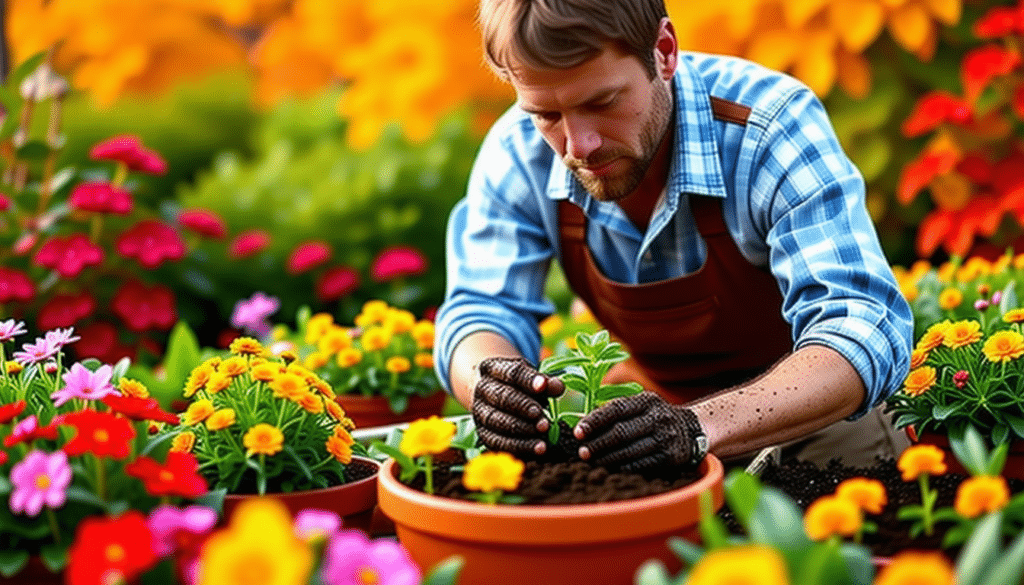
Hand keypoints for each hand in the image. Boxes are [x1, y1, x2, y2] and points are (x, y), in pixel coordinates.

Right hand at [472, 357, 564, 457]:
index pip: (511, 373)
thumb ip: (545, 382)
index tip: (543, 386)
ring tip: (544, 434)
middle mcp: (482, 389)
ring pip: (497, 422)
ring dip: (522, 430)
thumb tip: (558, 387)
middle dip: (524, 407)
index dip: (528, 380)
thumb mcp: (530, 377)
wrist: (492, 396)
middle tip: (544, 418)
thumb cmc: (517, 385)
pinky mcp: (483, 433)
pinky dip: (519, 447)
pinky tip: (537, 448)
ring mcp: (479, 412)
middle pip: (502, 397)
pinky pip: (498, 443)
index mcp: (492, 369)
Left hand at [573, 392, 706, 472]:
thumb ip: (617, 412)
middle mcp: (658, 417)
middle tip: (581, 452)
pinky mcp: (670, 457)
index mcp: (647, 401)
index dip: (594, 421)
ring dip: (607, 458)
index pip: (616, 409)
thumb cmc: (654, 418)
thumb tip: (582, 424)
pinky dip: (623, 468)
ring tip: (591, 462)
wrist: (692, 430)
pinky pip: (641, 464)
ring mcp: (665, 437)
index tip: (577, 432)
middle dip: (598, 443)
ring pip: (630, 450)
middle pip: (621, 431)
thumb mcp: (642, 406)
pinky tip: (610, 469)